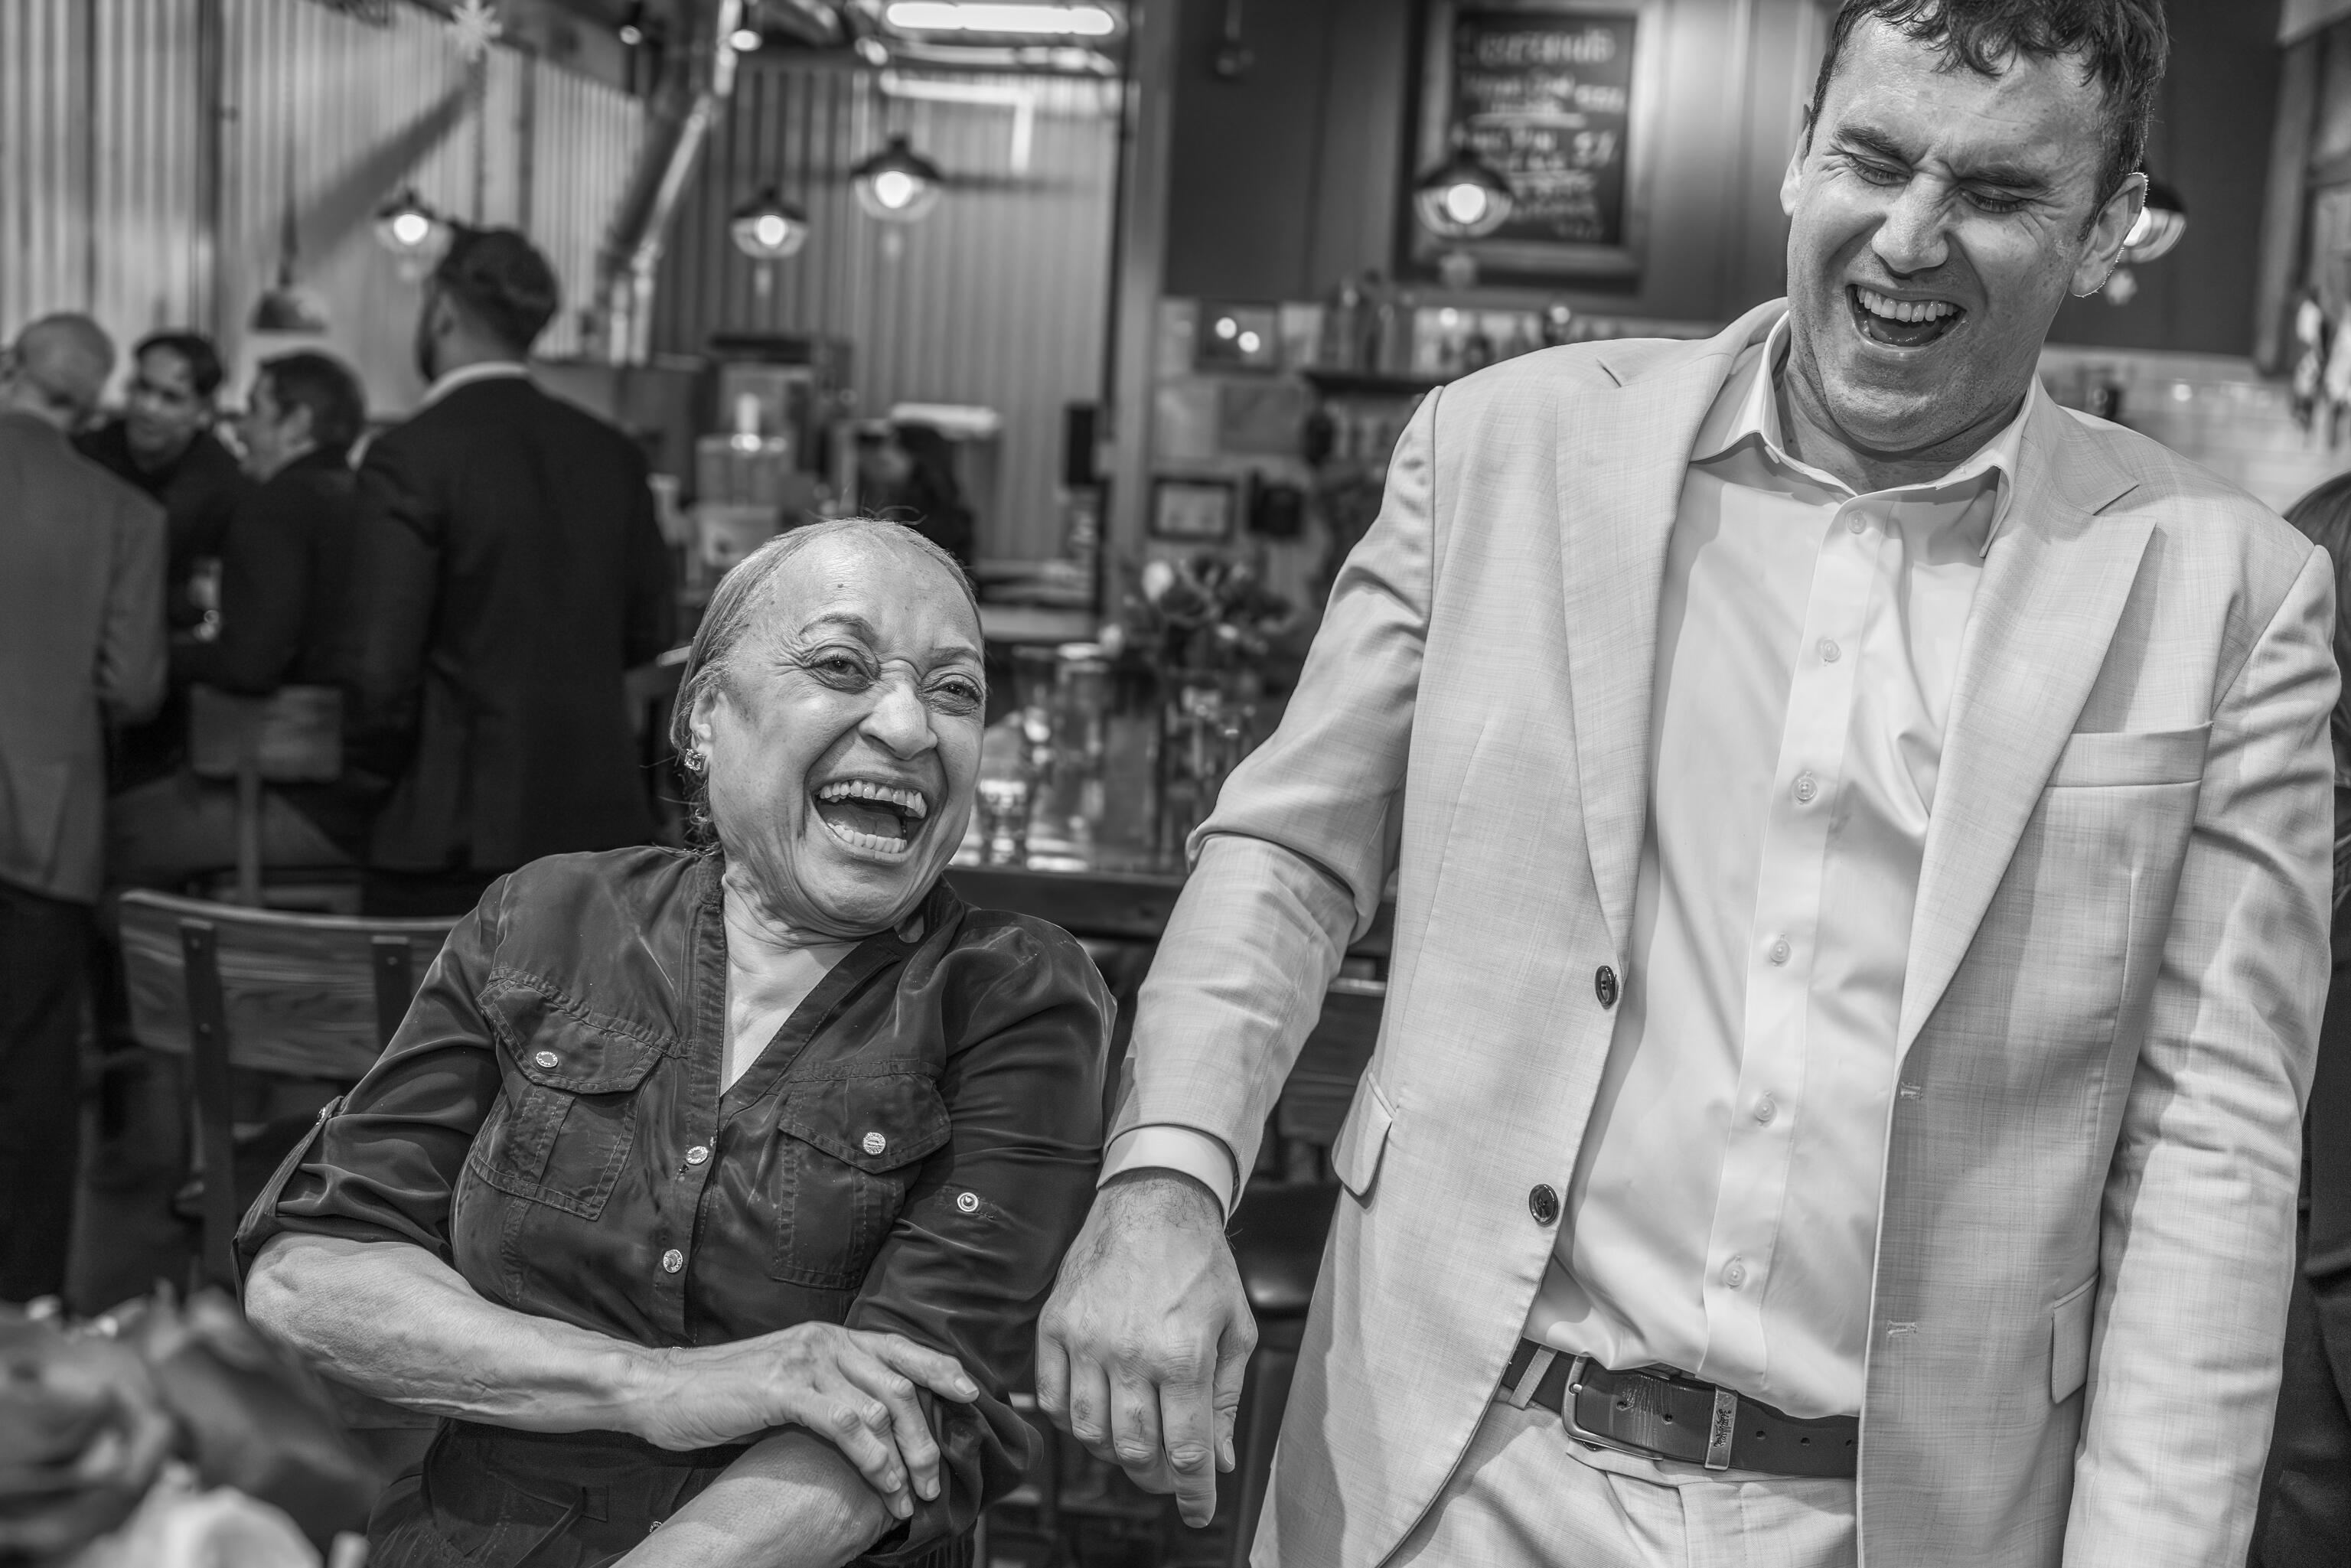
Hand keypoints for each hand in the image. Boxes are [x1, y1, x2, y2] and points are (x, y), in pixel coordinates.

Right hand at [622, 1323, 976, 1520]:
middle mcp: (825, 1340)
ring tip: (909, 1496)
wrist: (662, 1390)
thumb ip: (827, 1390)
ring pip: (881, 1406)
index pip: (900, 1348)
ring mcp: (807, 1360)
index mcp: (829, 1336)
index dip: (939, 1370)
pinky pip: (847, 1423)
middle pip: (901, 1382)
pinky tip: (882, 1482)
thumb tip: (869, 1423)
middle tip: (935, 1479)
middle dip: (927, 1436)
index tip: (971, 1394)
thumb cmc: (723, 1394)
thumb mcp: (786, 1383)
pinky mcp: (785, 1388)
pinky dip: (873, 1456)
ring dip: (903, 1457)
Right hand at [1035, 1170, 1255, 1526]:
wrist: (1153, 1201)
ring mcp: (1085, 1340)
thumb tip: (1219, 1460)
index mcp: (1182, 1356)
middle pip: (1133, 1451)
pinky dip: (1072, 1422)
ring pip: (1089, 1433)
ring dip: (1114, 1453)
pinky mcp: (1054, 1326)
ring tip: (1134, 1443)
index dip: (1193, 1494)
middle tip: (1168, 1476)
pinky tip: (1096, 1414)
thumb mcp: (1235, 1329)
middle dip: (1155, 1478)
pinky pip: (1052, 1399)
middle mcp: (1129, 1353)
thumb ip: (1227, 1399)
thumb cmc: (1201, 1264)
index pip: (1185, 1451)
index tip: (1199, 1514)